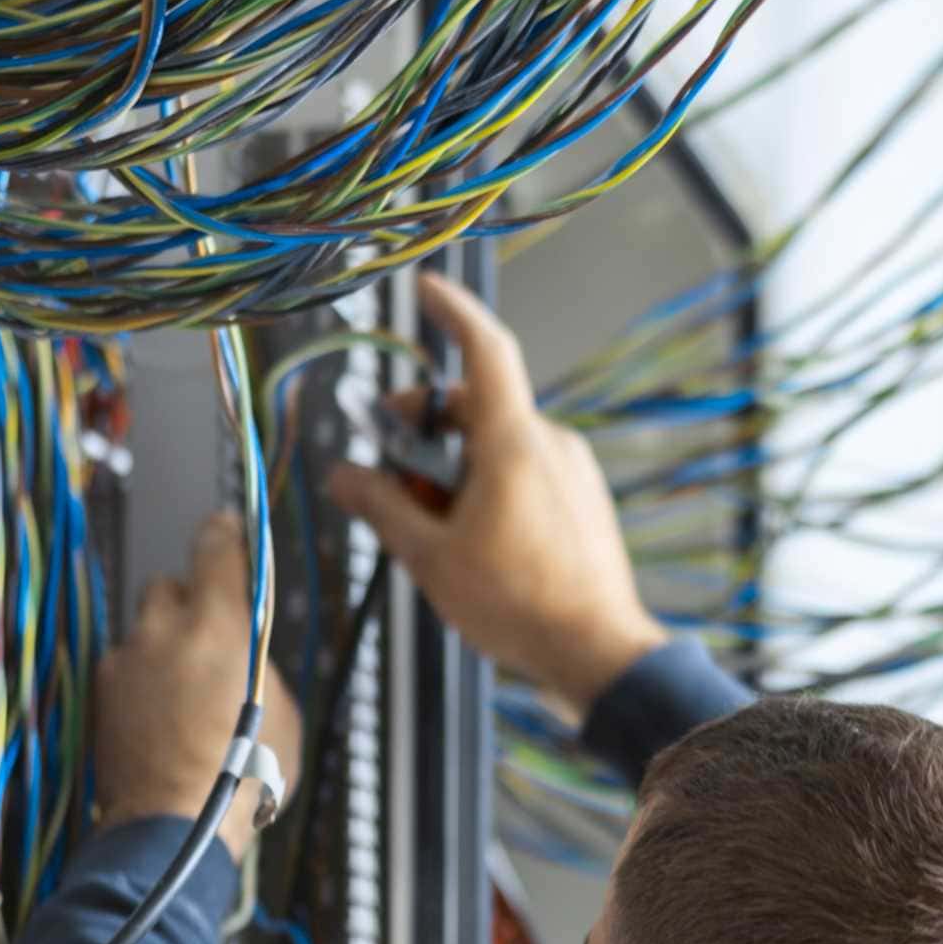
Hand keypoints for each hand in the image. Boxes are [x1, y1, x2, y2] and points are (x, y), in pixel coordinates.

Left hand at [96, 513, 304, 857]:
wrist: (176, 824)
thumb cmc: (243, 773)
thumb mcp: (281, 711)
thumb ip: (257, 662)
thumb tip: (243, 650)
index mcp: (220, 623)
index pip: (216, 547)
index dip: (224, 535)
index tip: (227, 529)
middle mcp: (165, 628)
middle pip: (171, 586)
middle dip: (189, 605)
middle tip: (210, 640)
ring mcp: (126, 659)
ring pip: (144, 630)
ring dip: (162, 646)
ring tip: (183, 691)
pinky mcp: (101, 691)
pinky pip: (124, 667)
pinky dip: (140, 681)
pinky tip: (158, 717)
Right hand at [323, 272, 665, 718]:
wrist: (598, 653)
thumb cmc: (521, 606)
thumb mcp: (429, 556)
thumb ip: (382, 506)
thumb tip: (344, 477)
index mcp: (513, 443)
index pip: (485, 349)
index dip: (453, 311)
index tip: (427, 290)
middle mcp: (550, 444)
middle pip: (474, 407)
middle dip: (425, 430)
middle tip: (389, 474)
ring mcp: (572, 472)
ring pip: (497, 445)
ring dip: (453, 469)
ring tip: (430, 528)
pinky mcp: (581, 501)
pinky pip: (524, 473)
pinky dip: (487, 488)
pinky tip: (469, 540)